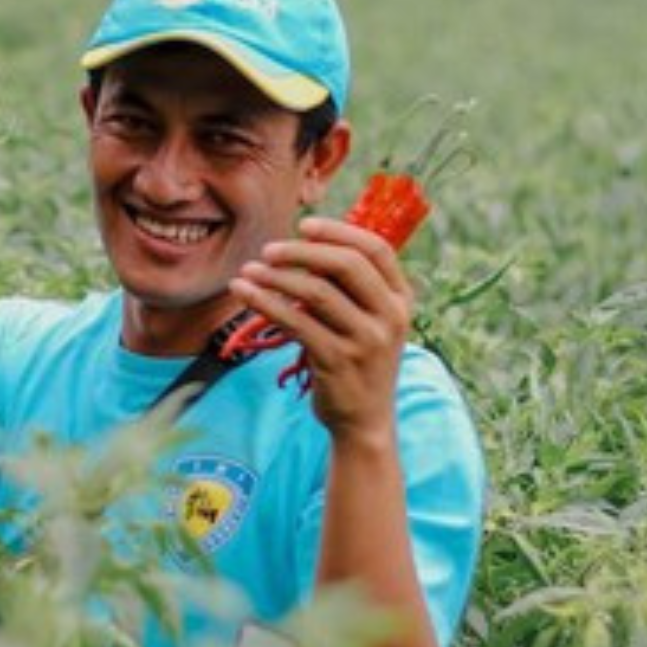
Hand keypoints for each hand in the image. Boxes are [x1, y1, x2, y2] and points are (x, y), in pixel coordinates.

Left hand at [229, 215, 413, 442]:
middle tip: (268, 250)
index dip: (339, 231)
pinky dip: (266, 303)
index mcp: (401, 299)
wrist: (364, 421)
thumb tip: (304, 243)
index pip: (376, 249)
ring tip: (248, 271)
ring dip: (276, 277)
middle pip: (345, 265)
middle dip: (302, 252)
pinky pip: (297, 322)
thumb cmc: (357, 360)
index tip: (305, 225)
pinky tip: (245, 293)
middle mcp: (390, 317)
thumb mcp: (368, 321)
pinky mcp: (338, 361)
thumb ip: (348, 287)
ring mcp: (367, 340)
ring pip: (316, 292)